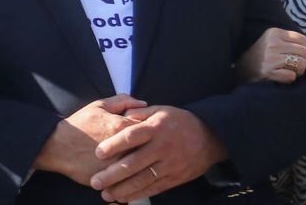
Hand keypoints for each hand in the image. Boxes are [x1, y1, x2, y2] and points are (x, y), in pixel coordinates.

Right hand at [32, 96, 147, 184]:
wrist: (59, 146)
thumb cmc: (79, 125)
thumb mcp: (98, 106)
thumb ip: (123, 101)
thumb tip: (143, 103)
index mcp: (121, 126)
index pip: (149, 126)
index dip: (152, 128)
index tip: (152, 130)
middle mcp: (123, 147)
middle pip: (149, 148)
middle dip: (151, 147)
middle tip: (151, 146)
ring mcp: (118, 165)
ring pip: (142, 166)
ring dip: (145, 164)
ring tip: (143, 161)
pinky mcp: (112, 179)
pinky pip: (131, 180)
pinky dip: (134, 178)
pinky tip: (134, 174)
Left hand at [89, 105, 229, 201]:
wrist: (210, 137)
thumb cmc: (179, 121)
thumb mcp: (160, 110)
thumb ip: (138, 113)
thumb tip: (119, 116)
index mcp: (156, 128)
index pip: (132, 137)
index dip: (114, 145)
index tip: (98, 153)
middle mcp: (162, 148)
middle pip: (134, 163)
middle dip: (113, 174)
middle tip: (95, 181)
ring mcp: (169, 165)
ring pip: (143, 180)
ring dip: (123, 189)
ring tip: (106, 194)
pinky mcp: (175, 178)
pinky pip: (154, 188)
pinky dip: (139, 194)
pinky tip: (124, 198)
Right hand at [235, 27, 305, 83]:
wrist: (242, 71)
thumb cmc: (264, 56)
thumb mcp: (278, 44)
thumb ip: (299, 46)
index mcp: (274, 33)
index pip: (303, 39)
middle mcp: (272, 43)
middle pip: (305, 53)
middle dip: (303, 61)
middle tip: (292, 64)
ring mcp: (270, 58)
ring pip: (301, 65)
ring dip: (297, 71)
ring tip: (286, 70)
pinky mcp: (269, 72)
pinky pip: (292, 76)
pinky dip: (289, 79)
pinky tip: (279, 76)